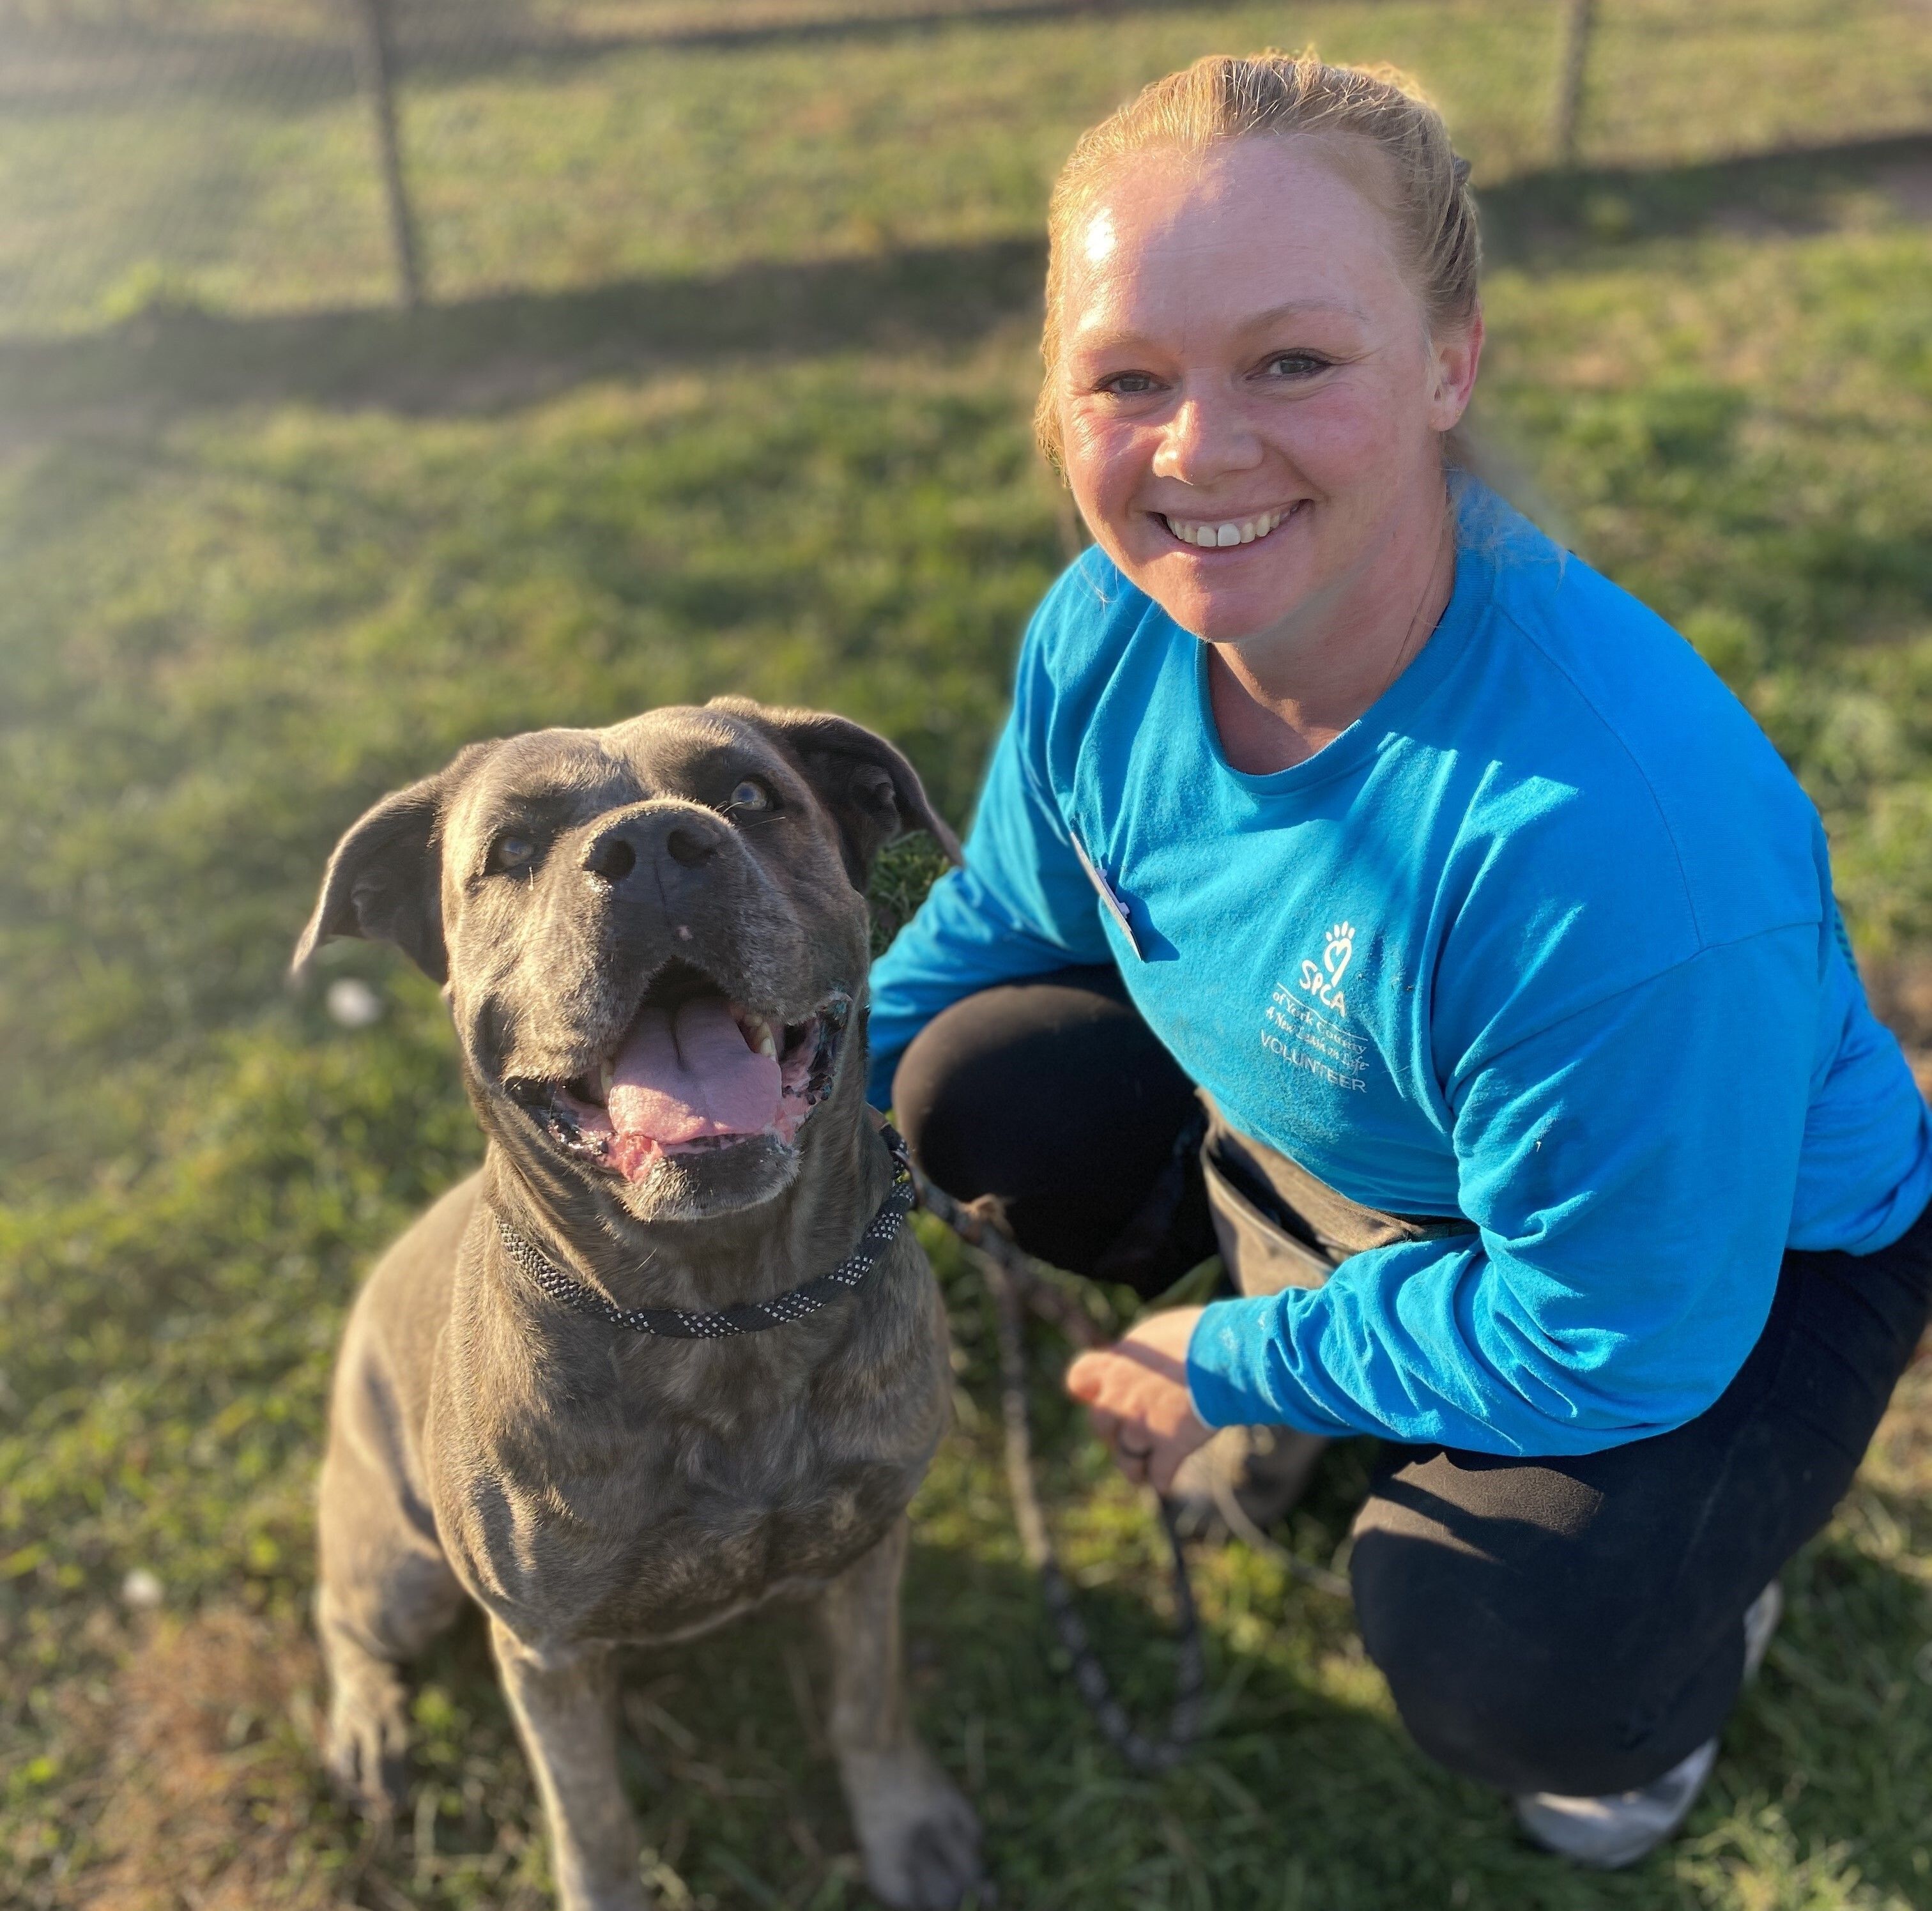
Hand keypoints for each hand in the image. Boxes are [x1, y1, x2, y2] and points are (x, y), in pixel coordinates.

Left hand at [1064, 1306, 1213, 1493]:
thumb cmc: (1197, 1334)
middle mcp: (1119, 1397)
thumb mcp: (1155, 1333)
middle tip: (1135, 1432)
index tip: (1105, 1395)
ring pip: (1126, 1460)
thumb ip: (1138, 1355)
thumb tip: (1136, 1362)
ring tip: (1145, 1468)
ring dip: (1136, 1465)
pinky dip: (1162, 1478)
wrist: (1228, 1354)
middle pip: (1100, 1426)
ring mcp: (1142, 1425)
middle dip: (1115, 1431)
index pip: (1078, 1379)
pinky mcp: (1169, 1447)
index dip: (1092, 1391)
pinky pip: (1158, 1476)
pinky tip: (1167, 1476)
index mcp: (1114, 1364)